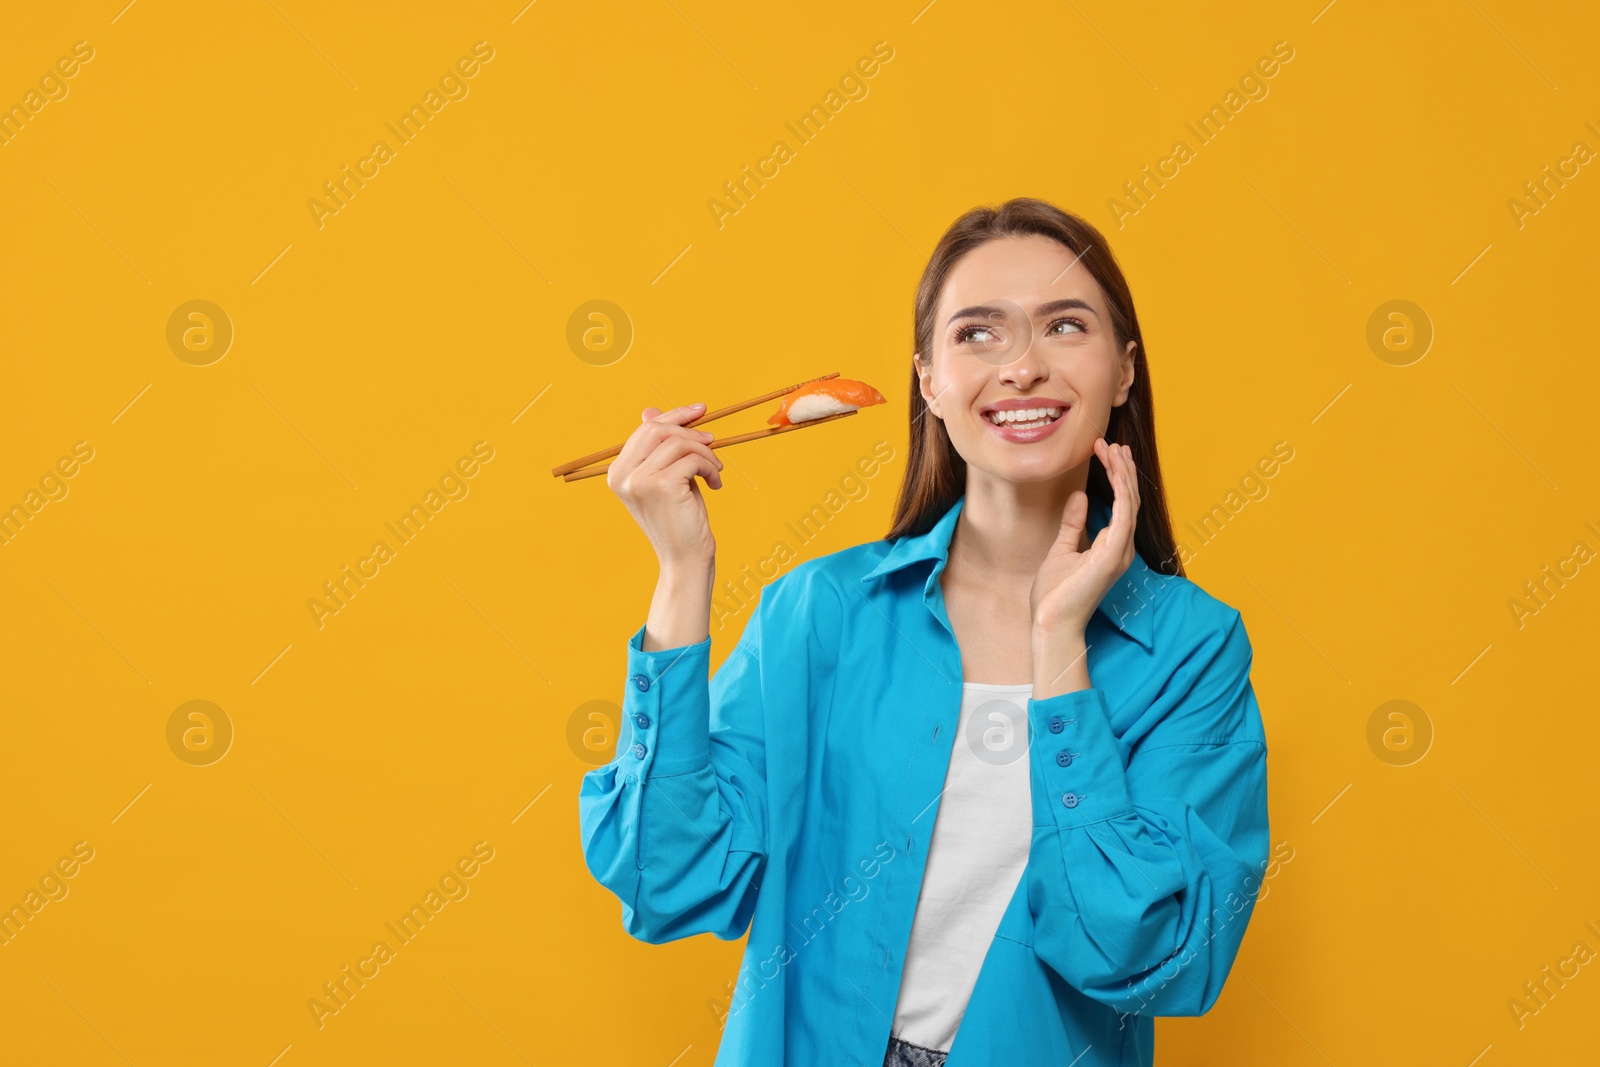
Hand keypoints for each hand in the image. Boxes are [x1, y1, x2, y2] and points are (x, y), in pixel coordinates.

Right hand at [606, 403, 723, 569]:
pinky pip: (692, 458)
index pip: (646, 429)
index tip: (700, 410)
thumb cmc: (680, 518)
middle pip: (658, 429)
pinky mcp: (662, 486)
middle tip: (712, 444)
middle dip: (690, 431)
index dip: (675, 416)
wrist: (685, 558)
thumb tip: (649, 411)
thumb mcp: (668, 476)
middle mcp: (622, 475)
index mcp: (618, 472)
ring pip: (678, 442)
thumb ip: (659, 447)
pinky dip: (710, 466)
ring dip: (705, 453)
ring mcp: (639, 480)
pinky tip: (715, 484)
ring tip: (715, 471)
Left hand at [1029, 438, 1141, 637]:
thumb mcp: (1062, 550)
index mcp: (1112, 547)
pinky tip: (1115, 471)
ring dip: (1122, 473)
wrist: (1051, 622)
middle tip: (1110, 442)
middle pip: (1129, 500)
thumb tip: (1079, 496)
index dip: (1116, 476)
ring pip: (1130, 503)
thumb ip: (1073, 524)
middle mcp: (1121, 548)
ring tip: (1112, 448)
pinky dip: (1122, 491)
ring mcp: (1120, 552)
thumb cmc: (1055, 594)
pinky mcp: (1113, 556)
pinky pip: (1124, 516)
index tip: (1105, 451)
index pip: (1122, 505)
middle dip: (1121, 468)